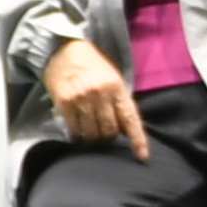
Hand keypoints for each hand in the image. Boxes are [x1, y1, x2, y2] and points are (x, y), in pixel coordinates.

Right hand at [43, 36, 147, 156]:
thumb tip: (123, 129)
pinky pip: (74, 129)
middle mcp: (101, 94)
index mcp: (117, 87)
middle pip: (110, 130)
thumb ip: (118, 101)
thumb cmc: (92, 65)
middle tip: (103, 133)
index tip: (142, 157)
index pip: (130, 119)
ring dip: (92, 138)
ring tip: (90, 132)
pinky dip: (77, 135)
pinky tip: (77, 133)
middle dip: (108, 136)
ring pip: (92, 133)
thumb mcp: (112, 78)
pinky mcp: (65, 102)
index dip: (138, 140)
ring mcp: (82, 98)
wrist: (64, 49)